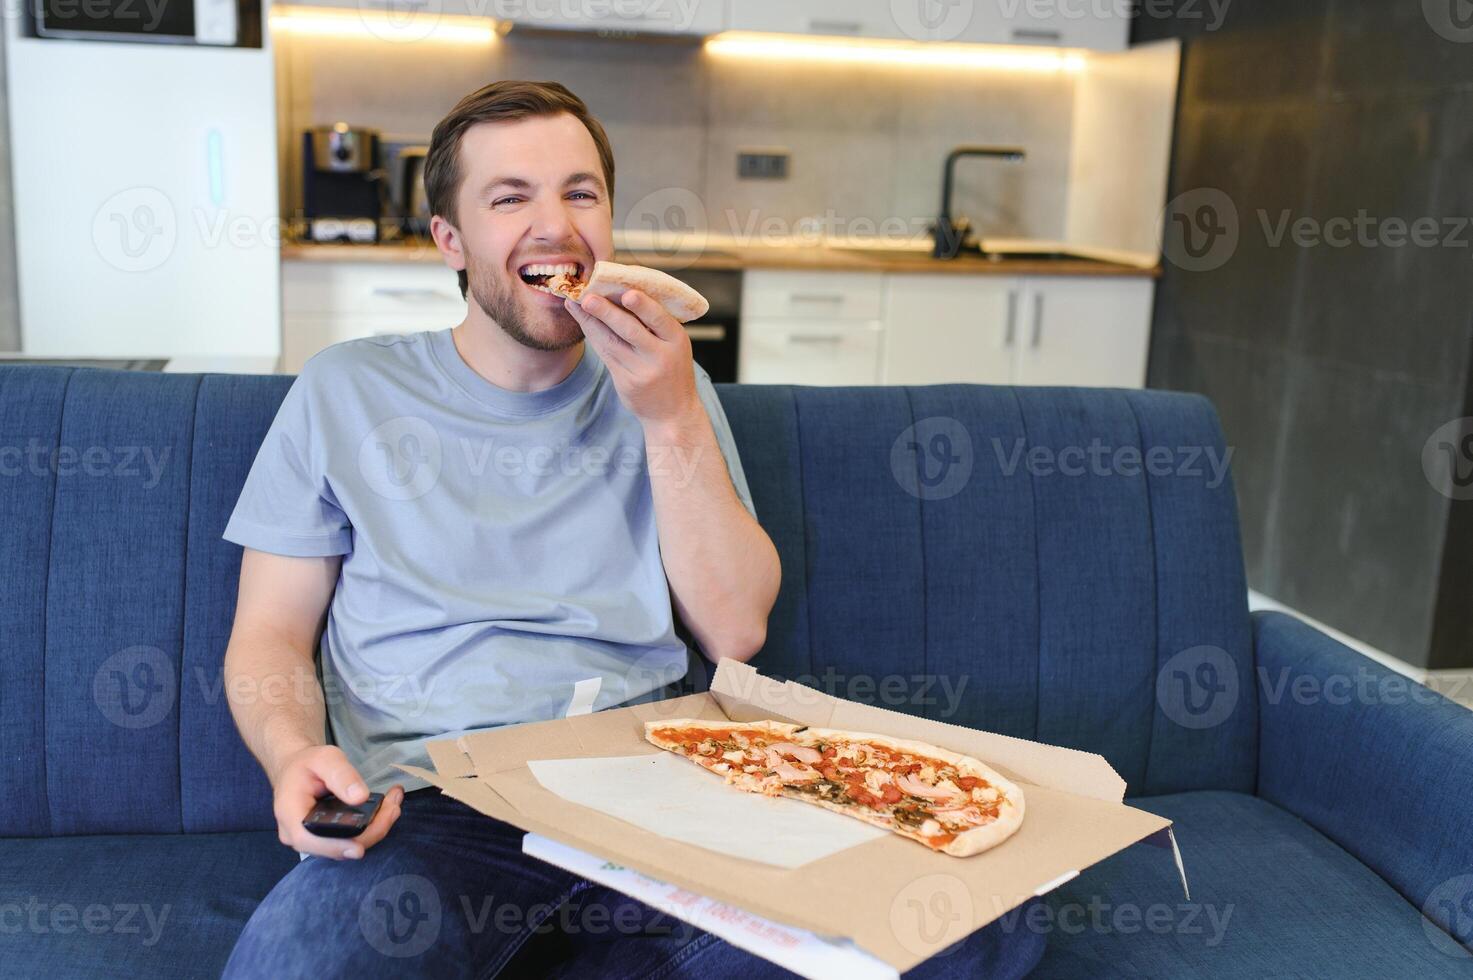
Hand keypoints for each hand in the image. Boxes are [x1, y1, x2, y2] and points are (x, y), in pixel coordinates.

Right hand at [271, 744, 403, 859]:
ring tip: (393, 803)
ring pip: (348, 845)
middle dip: (370, 830)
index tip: (360, 847)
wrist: (297, 768)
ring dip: (375, 828)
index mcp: (290, 814)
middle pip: (336, 846)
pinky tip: (385, 809)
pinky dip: (371, 827)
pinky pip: (350, 840)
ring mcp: (312, 840)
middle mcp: (298, 834)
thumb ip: (341, 775)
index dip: (335, 847)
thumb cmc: (307, 763)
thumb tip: (360, 797)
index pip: (309, 839)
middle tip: (393, 806)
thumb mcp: (325, 759)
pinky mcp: (326, 839)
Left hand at [564, 289, 701, 428]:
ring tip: (574, 304)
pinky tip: (583, 322)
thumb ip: (656, 325)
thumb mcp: (675, 345)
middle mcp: (661, 356)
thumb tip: (622, 292)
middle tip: (587, 298)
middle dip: (607, 312)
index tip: (626, 293)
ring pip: (612, 342)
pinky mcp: (626, 382)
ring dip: (591, 322)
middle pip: (630, 330)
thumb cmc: (673, 369)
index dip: (643, 306)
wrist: (673, 412)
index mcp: (677, 340)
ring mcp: (642, 371)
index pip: (659, 318)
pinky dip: (593, 336)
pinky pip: (605, 355)